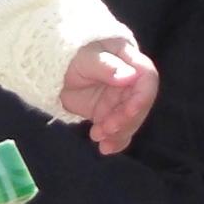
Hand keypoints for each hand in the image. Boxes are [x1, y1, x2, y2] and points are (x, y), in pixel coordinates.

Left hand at [60, 39, 157, 153]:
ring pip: (131, 121)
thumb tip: (129, 77)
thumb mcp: (86, 58)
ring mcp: (121, 99)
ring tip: (97, 136)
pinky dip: (115, 141)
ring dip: (119, 133)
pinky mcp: (111, 114)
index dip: (143, 97)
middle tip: (106, 129)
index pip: (147, 78)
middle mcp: (131, 82)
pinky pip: (120, 131)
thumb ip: (107, 66)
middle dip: (126, 120)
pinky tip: (106, 148)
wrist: (57, 72)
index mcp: (130, 60)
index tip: (129, 112)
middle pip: (140, 104)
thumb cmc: (73, 55)